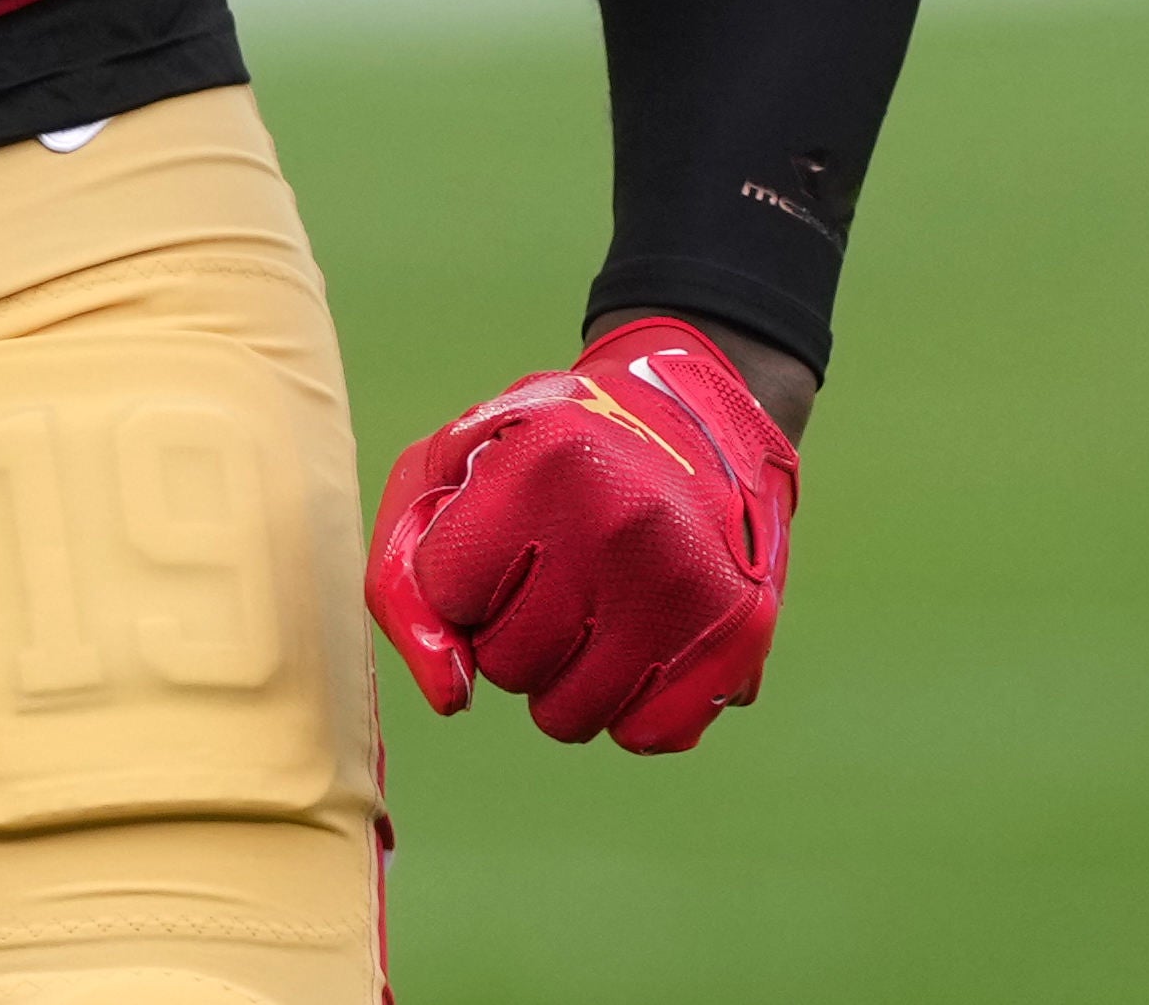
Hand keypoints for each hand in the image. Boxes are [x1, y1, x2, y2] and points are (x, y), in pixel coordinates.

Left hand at [369, 317, 803, 753]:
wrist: (695, 414)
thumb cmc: (549, 451)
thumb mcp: (449, 470)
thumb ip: (406, 582)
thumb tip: (451, 696)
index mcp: (547, 460)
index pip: (447, 591)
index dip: (462, 570)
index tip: (502, 525)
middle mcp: (626, 520)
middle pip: (506, 664)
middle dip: (512, 626)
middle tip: (557, 563)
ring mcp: (691, 580)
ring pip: (569, 715)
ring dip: (567, 673)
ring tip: (601, 597)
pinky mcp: (742, 633)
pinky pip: (648, 734)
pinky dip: (636, 703)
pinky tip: (648, 634)